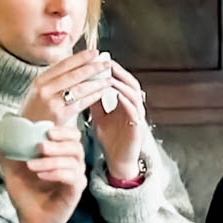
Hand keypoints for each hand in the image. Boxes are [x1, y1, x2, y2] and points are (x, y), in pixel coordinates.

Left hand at [0, 125, 86, 222]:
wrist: (30, 219)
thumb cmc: (26, 192)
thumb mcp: (11, 168)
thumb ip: (2, 150)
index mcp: (62, 154)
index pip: (73, 136)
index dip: (64, 132)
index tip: (48, 131)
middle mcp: (73, 164)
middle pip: (75, 146)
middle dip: (57, 145)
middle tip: (39, 147)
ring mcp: (76, 178)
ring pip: (73, 161)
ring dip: (52, 160)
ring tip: (31, 165)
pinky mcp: (75, 191)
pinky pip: (72, 178)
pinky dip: (57, 173)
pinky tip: (41, 175)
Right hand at [20, 49, 112, 126]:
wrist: (25, 136)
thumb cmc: (35, 114)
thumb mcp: (39, 93)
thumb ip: (55, 81)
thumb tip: (78, 67)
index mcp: (39, 81)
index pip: (63, 64)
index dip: (80, 57)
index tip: (94, 52)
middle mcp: (44, 89)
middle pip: (73, 74)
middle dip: (92, 67)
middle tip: (106, 64)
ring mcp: (51, 102)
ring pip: (79, 88)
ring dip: (96, 82)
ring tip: (108, 79)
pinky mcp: (60, 115)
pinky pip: (81, 103)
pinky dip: (93, 96)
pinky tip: (101, 93)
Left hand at [90, 58, 147, 179]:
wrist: (119, 162)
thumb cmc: (111, 140)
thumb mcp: (99, 118)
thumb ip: (95, 103)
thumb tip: (83, 85)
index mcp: (126, 104)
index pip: (123, 81)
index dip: (114, 70)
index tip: (101, 60)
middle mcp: (135, 108)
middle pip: (132, 84)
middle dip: (120, 73)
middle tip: (108, 64)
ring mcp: (139, 118)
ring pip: (135, 96)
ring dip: (123, 86)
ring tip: (111, 78)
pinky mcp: (139, 129)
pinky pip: (135, 113)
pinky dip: (127, 103)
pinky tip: (118, 97)